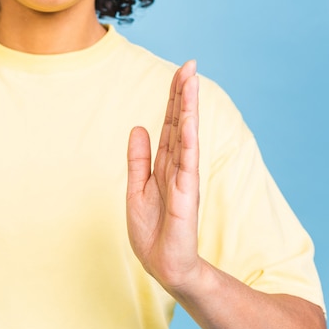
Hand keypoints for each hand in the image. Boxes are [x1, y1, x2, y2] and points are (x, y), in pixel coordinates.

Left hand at [126, 60, 200, 291]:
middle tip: (189, 63)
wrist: (163, 265)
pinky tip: (191, 117)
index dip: (173, 100)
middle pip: (180, 124)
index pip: (170, 126)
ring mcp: (183, 179)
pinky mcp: (186, 194)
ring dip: (188, 107)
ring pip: (186, 136)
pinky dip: (190, 137)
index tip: (179, 72)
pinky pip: (187, 160)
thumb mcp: (136, 189)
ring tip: (192, 79)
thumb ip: (138, 159)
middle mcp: (177, 167)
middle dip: (183, 94)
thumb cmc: (152, 232)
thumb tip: (138, 127)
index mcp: (164, 166)